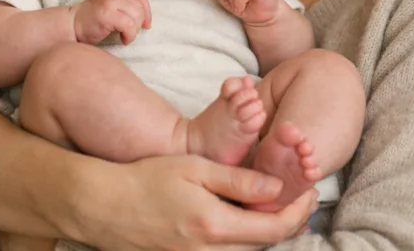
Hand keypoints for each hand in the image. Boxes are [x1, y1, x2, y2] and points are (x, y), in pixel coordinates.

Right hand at [71, 0, 151, 44]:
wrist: (70, 25)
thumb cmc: (90, 21)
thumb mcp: (108, 7)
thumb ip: (123, 6)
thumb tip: (144, 18)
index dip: (147, 10)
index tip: (146, 24)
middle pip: (140, 6)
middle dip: (141, 22)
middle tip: (132, 32)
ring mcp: (109, 2)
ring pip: (136, 15)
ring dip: (135, 30)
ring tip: (126, 36)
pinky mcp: (106, 14)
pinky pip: (129, 25)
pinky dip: (130, 35)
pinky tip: (123, 40)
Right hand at [71, 155, 315, 250]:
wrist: (104, 206)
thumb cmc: (147, 178)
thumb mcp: (195, 169)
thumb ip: (238, 180)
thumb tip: (277, 188)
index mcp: (215, 226)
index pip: (274, 228)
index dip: (298, 211)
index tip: (309, 191)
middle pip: (266, 245)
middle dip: (289, 222)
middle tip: (300, 197)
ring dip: (268, 232)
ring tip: (277, 206)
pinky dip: (245, 240)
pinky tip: (246, 219)